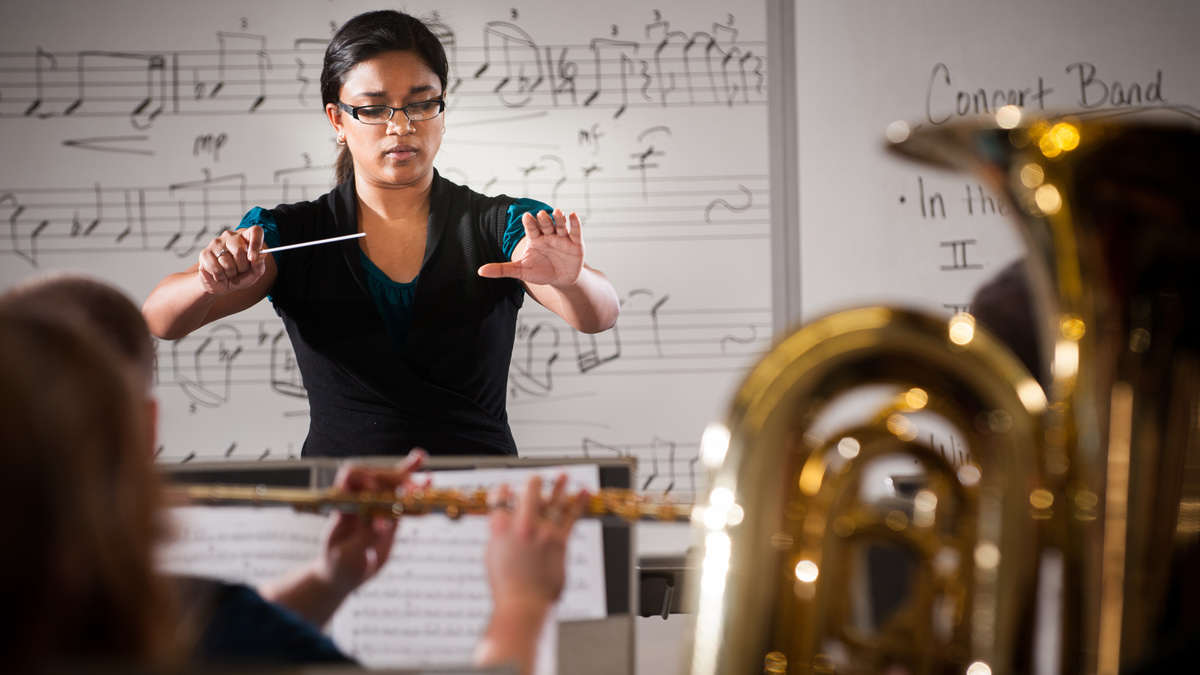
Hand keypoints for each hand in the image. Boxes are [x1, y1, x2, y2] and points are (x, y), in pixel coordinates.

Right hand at [198, 226, 267, 295]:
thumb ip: (259, 264)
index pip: (255, 231)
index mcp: (246, 237)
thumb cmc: (241, 276)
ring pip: (227, 261)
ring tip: (229, 272)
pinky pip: (215, 268)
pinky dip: (220, 276)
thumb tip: (260, 255)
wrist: (222, 285)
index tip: (253, 258)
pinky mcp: (204, 253)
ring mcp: (216, 243)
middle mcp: (230, 236)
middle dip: (242, 266)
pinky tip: (220, 275)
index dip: (256, 243)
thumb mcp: (255, 273)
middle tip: (240, 269)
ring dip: (230, 272)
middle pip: (240, 249)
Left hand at [314, 449, 426, 594]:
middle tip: (412, 489)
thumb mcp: (346, 554)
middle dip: (394, 478)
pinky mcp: (391, 517)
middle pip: (377, 478)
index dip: (364, 478)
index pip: (351, 479)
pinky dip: (417, 490)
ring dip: (407, 474)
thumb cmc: (337, 565)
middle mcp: (361, 501)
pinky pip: (405, 501)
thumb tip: (383, 524)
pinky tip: (428, 479)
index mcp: (343, 505)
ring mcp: (377, 508)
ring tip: (421, 459)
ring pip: (393, 484)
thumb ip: (364, 537)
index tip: (376, 487)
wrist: (345, 577)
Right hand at [475, 474, 584, 674]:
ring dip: (559, 484)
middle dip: (534, 481)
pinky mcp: (560, 541)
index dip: (504, 489)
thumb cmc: (506, 586)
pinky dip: (578, 502)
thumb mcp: (492, 555)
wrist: (523, 605)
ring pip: (553, 498)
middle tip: (536, 478)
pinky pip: (571, 516)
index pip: (500, 496)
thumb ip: (500, 535)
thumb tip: (504, 523)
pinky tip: (583, 492)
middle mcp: (521, 524)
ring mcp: (542, 531)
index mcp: (499, 527)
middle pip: (530, 490)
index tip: (507, 488)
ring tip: (563, 474)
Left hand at [477, 209, 584, 288]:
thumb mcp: (520, 271)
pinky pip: (576, 232)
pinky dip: (575, 224)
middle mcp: (548, 235)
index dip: (529, 222)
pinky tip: (573, 216)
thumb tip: (480, 271)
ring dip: (559, 218)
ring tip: (558, 212)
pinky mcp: (576, 244)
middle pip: (546, 224)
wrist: (560, 280)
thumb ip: (502, 269)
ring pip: (560, 225)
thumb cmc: (540, 272)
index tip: (526, 217)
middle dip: (544, 219)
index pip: (531, 228)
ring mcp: (562, 238)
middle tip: (541, 214)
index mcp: (535, 239)